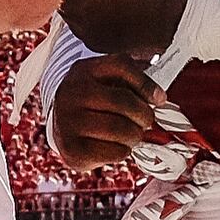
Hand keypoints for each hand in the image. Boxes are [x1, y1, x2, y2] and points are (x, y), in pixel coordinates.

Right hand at [50, 57, 167, 171]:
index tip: (159, 99)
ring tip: (131, 134)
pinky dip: (123, 151)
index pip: (121, 66)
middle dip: (144, 115)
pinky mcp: (71, 148)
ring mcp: (67, 121)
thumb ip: (134, 82)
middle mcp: (71, 93)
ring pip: (120, 129)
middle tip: (144, 121)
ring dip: (134, 135)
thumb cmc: (94, 102)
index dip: (146, 84)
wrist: (60, 124)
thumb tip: (159, 98)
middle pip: (123, 101)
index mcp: (84, 70)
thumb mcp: (108, 80)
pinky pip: (114, 152)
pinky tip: (116, 146)